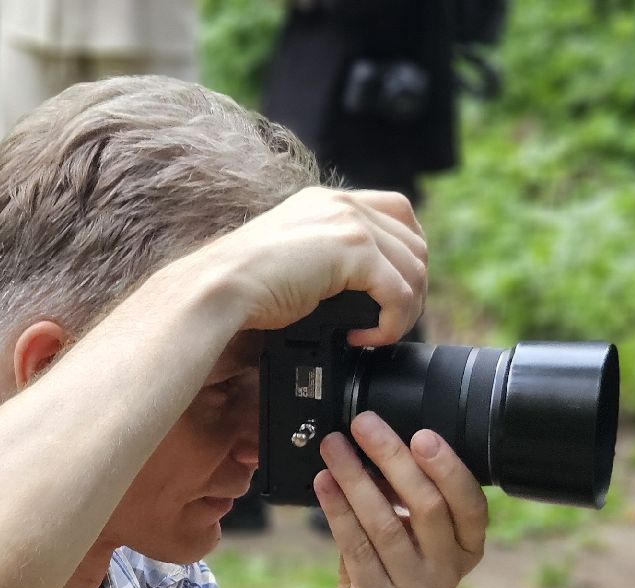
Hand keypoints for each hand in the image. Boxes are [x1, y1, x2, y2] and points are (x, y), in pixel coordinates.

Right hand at [183, 187, 426, 347]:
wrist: (219, 289)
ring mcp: (350, 223)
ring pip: (414, 269)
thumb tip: (357, 289)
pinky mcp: (354, 250)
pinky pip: (399, 292)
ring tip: (377, 334)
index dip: (407, 254)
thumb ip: (325, 260)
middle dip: (413, 288)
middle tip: (390, 322)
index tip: (396, 290)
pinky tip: (364, 338)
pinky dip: (393, 323)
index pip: (397, 213)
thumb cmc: (244, 286)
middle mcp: (342, 204)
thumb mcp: (293, 260)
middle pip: (414, 243)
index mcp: (328, 202)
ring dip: (406, 310)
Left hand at [310, 413, 487, 587]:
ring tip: (333, 447)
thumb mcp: (413, 543)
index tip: (422, 434)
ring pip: (385, 523)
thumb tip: (378, 443)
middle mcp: (447, 572)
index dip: (448, 467)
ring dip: (355, 477)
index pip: (470, 504)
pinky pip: (355, 546)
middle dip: (392, 457)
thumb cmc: (390, 576)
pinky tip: (324, 483)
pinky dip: (337, 509)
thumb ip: (405, 502)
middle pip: (426, 505)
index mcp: (466, 550)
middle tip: (363, 424)